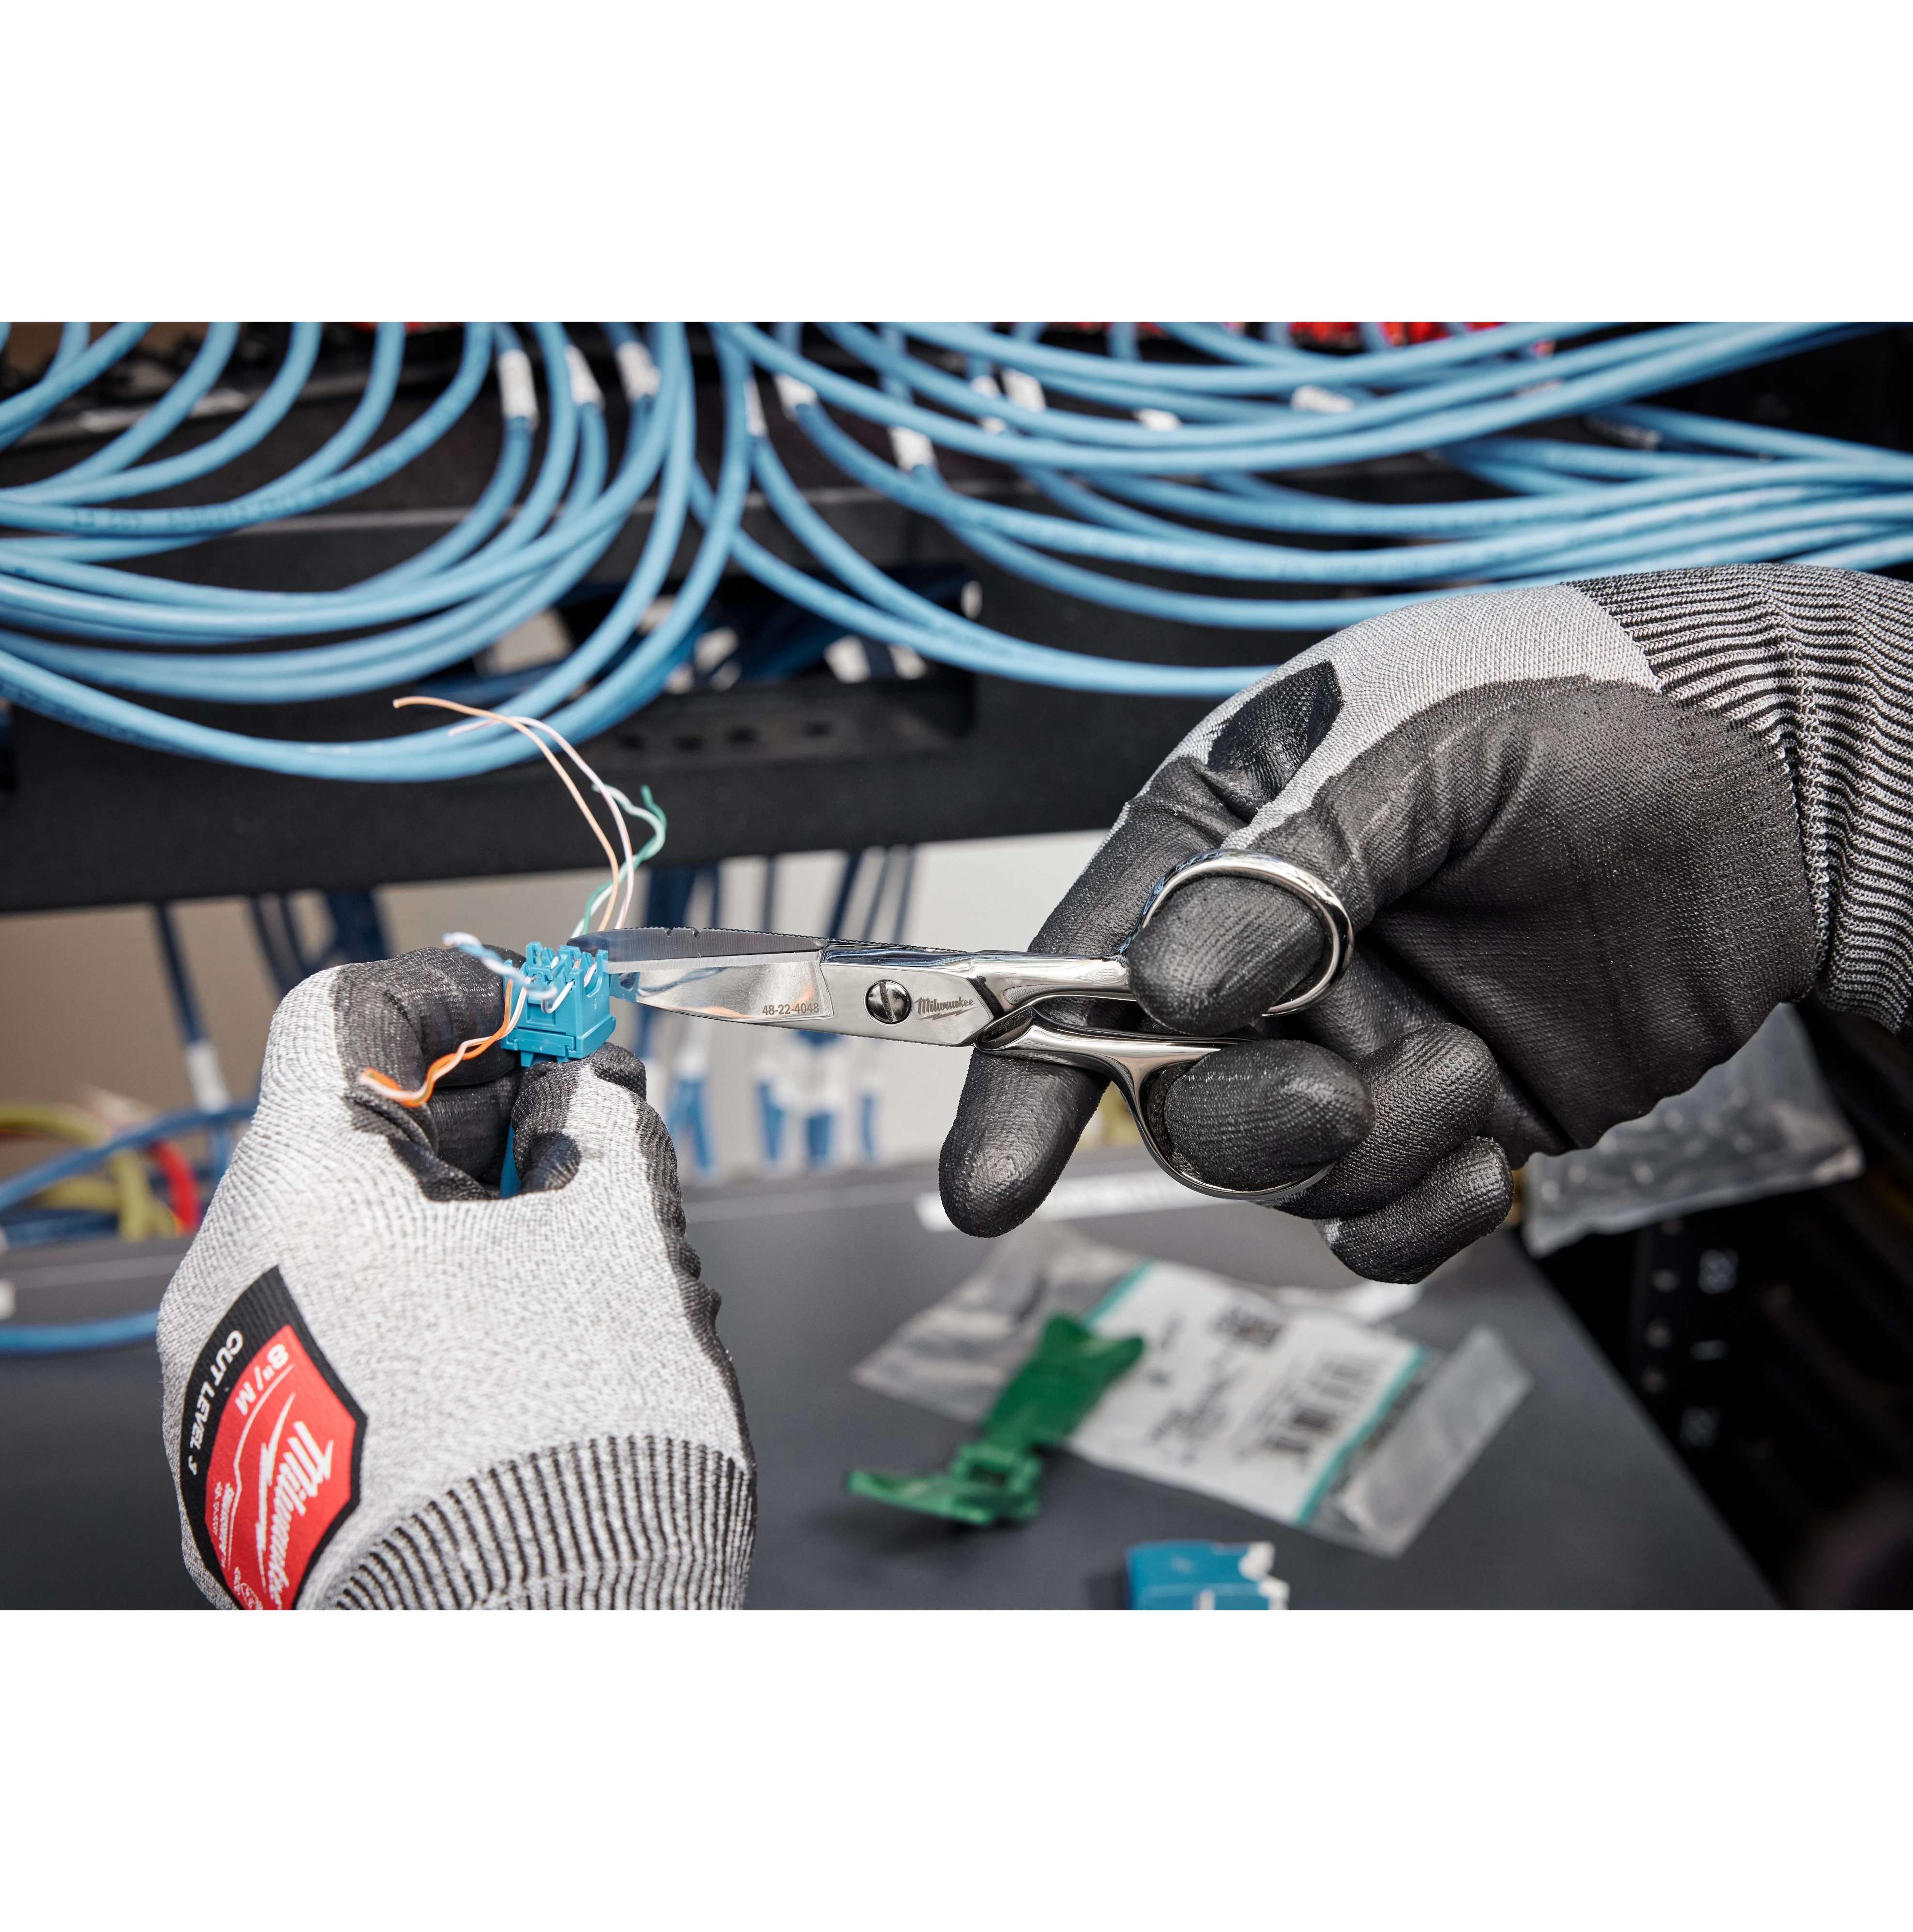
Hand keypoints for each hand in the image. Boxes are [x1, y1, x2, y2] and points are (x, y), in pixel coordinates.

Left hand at [158, 948, 750, 1611]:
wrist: (544, 1631)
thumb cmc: (571, 1455)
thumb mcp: (617, 1237)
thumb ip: (599, 1124)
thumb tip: (589, 1089)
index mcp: (302, 1198)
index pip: (349, 1016)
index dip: (460, 994)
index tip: (540, 1012)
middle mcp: (228, 1283)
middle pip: (346, 1132)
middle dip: (477, 1115)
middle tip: (582, 1126)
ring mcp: (226, 1383)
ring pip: (342, 1242)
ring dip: (456, 1215)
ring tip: (568, 1247)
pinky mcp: (250, 1463)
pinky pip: (329, 1335)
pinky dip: (416, 1305)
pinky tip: (513, 1335)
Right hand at [941, 578, 1821, 1281]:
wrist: (1768, 786)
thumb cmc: (1585, 708)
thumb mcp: (1423, 741)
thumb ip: (1292, 862)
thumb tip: (1172, 981)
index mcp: (1227, 843)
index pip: (1083, 965)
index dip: (1022, 1072)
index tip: (988, 1180)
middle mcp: (1271, 958)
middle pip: (1174, 1097)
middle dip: (1249, 1117)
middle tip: (1345, 1089)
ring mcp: (1351, 1045)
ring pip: (1278, 1170)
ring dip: (1368, 1149)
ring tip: (1468, 1071)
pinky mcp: (1435, 1117)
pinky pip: (1373, 1220)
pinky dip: (1415, 1215)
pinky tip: (1487, 1156)